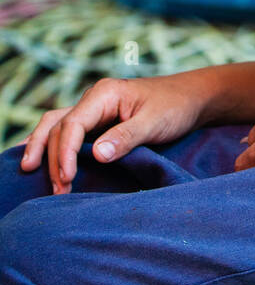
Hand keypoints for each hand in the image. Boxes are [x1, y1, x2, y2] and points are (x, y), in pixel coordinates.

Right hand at [18, 75, 204, 193]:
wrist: (193, 98)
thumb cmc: (176, 106)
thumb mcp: (155, 122)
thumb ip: (127, 137)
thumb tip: (97, 154)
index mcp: (105, 93)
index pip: (73, 123)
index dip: (65, 152)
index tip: (67, 178)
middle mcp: (94, 99)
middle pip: (59, 127)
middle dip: (53, 158)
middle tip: (58, 190)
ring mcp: (94, 110)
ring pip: (56, 127)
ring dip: (45, 150)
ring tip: (30, 174)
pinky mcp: (99, 123)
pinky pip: (68, 132)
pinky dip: (52, 145)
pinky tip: (39, 160)